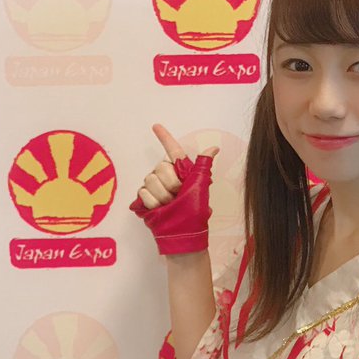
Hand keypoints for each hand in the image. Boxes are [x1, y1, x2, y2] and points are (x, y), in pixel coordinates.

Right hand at [130, 124, 218, 254]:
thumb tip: (214, 148)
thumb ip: (203, 166)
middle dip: (171, 183)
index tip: (156, 126)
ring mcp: (154, 186)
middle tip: (177, 196)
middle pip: (161, 167)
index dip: (165, 137)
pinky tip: (159, 209)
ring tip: (170, 205)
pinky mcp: (144, 197)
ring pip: (151, 179)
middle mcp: (165, 176)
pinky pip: (144, 192)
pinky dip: (153, 202)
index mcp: (181, 171)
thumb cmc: (194, 212)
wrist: (181, 232)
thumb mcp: (200, 188)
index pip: (172, 150)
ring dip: (162, 195)